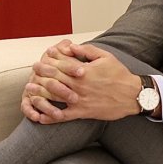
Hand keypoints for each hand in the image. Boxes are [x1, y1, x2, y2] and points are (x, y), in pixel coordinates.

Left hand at [22, 43, 141, 123]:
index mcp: (83, 71)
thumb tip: (70, 46)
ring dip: (40, 93)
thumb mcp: (105, 56)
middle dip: (41, 73)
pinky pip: (63, 116)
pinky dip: (51, 117)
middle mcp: (78, 85)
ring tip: (29, 89)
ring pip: (54, 96)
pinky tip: (40, 117)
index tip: (42, 56)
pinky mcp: (83, 113)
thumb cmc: (119, 74)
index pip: (60, 63)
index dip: (50, 59)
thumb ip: (86, 50)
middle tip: (33, 69)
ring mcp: (79, 100)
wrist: (133, 95)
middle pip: (54, 78)